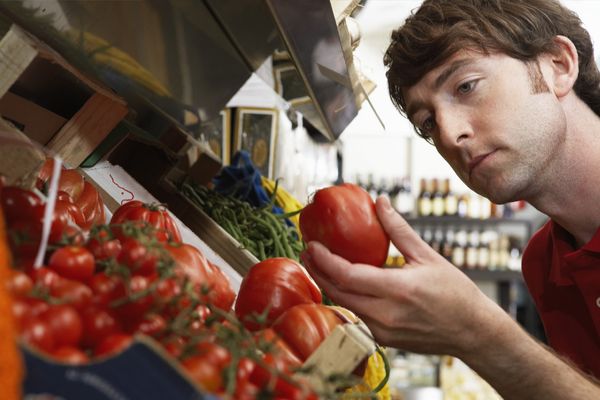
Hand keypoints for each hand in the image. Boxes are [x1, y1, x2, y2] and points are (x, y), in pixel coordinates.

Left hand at [301, 196, 505, 356]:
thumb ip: (398, 229)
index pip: (347, 275)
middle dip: (318, 271)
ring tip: (318, 265)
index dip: (324, 260)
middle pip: (338, 292)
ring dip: (328, 285)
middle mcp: (386, 314)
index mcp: (397, 290)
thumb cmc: (455, 293)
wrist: (473, 332)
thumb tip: (380, 201)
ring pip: (344, 306)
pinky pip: (356, 316)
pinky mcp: (384, 340)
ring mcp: (383, 331)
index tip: (312, 245)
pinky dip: (345, 298)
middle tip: (307, 252)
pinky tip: (341, 284)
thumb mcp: (427, 256)